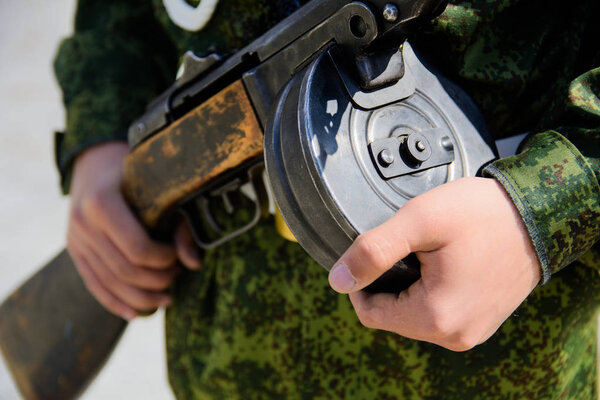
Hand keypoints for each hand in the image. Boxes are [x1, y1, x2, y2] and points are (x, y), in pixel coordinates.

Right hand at [67, 142, 201, 319]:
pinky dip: (116, 303)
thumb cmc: (139, 172)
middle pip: (124, 270)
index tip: (177, 255)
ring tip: (167, 299)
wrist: (97, 161)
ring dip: (141, 298)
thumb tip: (195, 264)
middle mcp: (82, 223)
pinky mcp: (74, 251)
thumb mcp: (162, 189)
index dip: (164, 260)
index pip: (137, 248)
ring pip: (109, 283)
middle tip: (177, 277)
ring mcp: (75, 239)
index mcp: (102, 202)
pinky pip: (94, 285)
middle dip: (156, 280)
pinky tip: (138, 314)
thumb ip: (180, 224)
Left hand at [328, 177, 540, 350]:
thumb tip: (337, 280)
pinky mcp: (480, 322)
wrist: (539, 214)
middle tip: (404, 248)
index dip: (360, 282)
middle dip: (386, 283)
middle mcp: (455, 334)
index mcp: (437, 317)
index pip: (370, 314)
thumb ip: (372, 250)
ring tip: (425, 255)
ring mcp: (471, 331)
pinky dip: (428, 292)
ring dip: (407, 287)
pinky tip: (440, 265)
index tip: (372, 254)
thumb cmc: (484, 214)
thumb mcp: (419, 221)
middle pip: (391, 317)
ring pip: (413, 316)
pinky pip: (437, 314)